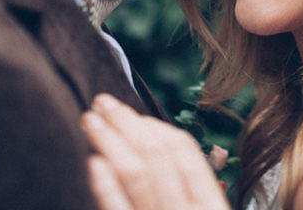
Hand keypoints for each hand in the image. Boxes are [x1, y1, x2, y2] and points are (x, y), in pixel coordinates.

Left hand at [82, 94, 230, 209]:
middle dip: (127, 122)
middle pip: (156, 155)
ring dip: (110, 141)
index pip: (186, 154)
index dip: (159, 129)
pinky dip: (106, 185)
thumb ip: (206, 189)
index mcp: (211, 205)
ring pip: (135, 174)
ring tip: (90, 120)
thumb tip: (212, 152)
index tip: (138, 115)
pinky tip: (94, 162)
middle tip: (103, 101)